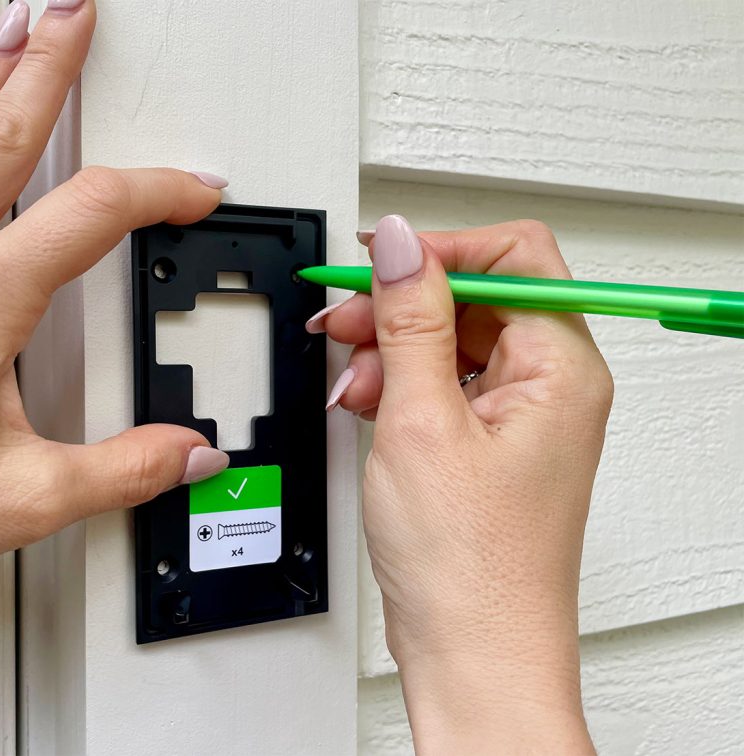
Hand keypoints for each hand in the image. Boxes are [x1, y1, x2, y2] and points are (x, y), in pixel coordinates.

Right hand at [314, 215, 612, 752]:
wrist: (471, 654)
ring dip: (391, 349)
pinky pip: (441, 384)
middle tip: (344, 319)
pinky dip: (397, 386)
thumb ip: (409, 319)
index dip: (439, 248)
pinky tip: (365, 405)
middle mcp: (550, 386)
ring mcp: (518, 416)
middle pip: (475, 296)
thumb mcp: (422, 422)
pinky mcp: (485, 444)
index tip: (375, 260)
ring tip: (352, 381)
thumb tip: (401, 243)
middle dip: (401, 304)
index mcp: (561, 368)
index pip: (513, 257)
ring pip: (450, 340)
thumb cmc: (471, 567)